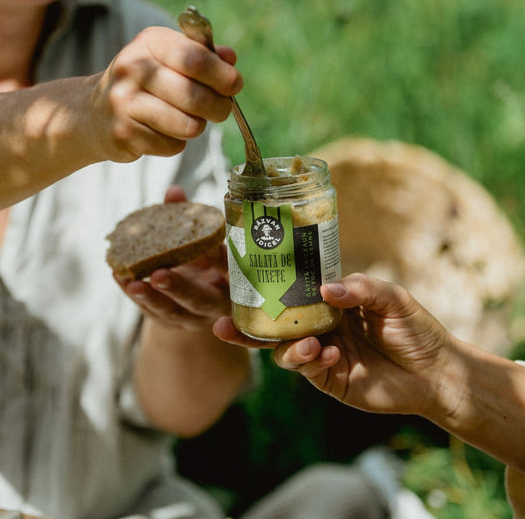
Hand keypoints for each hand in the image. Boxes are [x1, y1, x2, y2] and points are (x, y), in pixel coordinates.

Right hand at [88, 26, 241, 162]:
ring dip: (196, 127)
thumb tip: (230, 57)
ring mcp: (124, 103)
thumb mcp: (168, 59)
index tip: (235, 85)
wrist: (93, 114)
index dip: (222, 75)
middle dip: (219, 108)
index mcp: (149, 43)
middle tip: (220, 110)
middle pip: (196, 96)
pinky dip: (176, 143)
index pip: (195, 58)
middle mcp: (132, 69)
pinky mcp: (123, 134)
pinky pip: (172, 145)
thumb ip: (201, 56)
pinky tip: (162, 132)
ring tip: (187, 121)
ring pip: (188, 125)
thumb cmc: (144, 84)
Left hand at [114, 186, 230, 331]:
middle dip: (179, 288)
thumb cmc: (204, 261)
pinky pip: (150, 311)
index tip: (208, 246)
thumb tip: (174, 192)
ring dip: (150, 298)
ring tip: (132, 283)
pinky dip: (134, 295)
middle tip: (159, 275)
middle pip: (199, 300)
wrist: (197, 299)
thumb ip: (191, 220)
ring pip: (171, 311)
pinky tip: (120, 276)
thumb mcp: (204, 244)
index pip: (226, 269)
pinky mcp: (168, 321)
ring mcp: (190, 317)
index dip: (218, 259)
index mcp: (230, 281)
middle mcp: (213, 304)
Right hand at [215, 273, 453, 415]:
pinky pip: (307, 370)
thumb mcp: (391, 297)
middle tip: (223, 324)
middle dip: (246, 327)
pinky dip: (309, 361)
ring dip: (288, 347)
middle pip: (274, 326)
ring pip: (284, 351)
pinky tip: (329, 355)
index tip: (240, 281)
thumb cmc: (415, 328)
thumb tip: (324, 289)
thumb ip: (359, 288)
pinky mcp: (329, 379)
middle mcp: (318, 327)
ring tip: (310, 344)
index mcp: (329, 303)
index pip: (291, 293)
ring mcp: (321, 354)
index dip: (266, 289)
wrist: (437, 372)